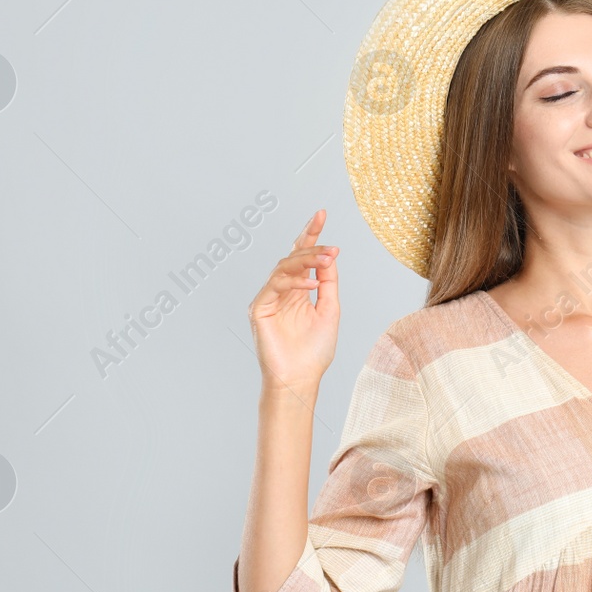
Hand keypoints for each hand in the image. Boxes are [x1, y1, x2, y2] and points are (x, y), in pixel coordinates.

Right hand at [248, 208, 339, 402]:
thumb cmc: (314, 351)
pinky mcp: (259, 309)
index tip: (321, 213)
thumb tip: (330, 256)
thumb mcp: (330, 310)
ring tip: (326, 260)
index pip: (303, 256)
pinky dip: (294, 282)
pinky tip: (311, 284)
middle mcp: (282, 291)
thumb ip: (328, 283)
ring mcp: (269, 299)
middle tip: (331, 247)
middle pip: (292, 257)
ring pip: (283, 268)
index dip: (310, 234)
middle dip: (311, 246)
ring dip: (306, 261)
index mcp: (298, 290)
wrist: (301, 378)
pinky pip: (275, 286)